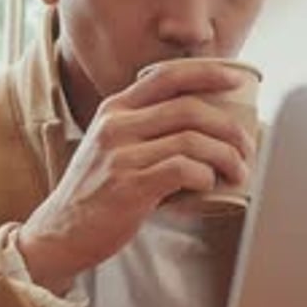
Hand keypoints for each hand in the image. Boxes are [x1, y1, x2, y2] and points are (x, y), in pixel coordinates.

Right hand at [18, 60, 253, 294]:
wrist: (60, 233)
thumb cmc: (95, 192)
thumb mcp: (111, 146)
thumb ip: (144, 129)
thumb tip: (202, 125)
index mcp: (115, 110)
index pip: (166, 76)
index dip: (207, 73)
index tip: (236, 81)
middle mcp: (116, 126)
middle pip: (188, 108)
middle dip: (228, 126)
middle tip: (246, 145)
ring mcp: (120, 155)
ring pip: (191, 140)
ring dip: (225, 156)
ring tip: (237, 171)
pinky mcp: (129, 186)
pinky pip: (181, 169)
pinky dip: (204, 175)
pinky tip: (208, 185)